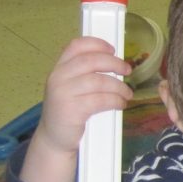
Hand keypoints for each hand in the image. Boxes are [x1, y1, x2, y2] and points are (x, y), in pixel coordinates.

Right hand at [20, 37, 132, 181]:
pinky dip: (116, 100)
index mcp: (59, 68)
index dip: (97, 44)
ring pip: (99, 81)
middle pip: (91, 61)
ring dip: (119, 86)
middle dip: (114, 63)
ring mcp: (63, 93)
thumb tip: (115, 60)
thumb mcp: (72, 87)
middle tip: (127, 70)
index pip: (76, 46)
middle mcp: (58, 77)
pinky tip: (121, 104)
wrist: (55, 138)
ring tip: (127, 93)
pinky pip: (101, 100)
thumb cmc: (69, 109)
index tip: (113, 49)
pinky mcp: (72, 110)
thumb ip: (86, 73)